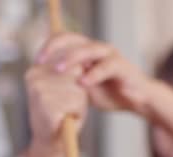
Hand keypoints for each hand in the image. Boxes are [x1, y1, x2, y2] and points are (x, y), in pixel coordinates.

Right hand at [26, 64, 87, 145]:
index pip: (69, 59)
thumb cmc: (60, 113)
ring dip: (79, 101)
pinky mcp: (48, 105)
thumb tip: (82, 63)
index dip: (75, 77)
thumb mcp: (63, 86)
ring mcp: (40, 91)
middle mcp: (34, 77)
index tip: (65, 92)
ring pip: (79, 87)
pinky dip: (79, 112)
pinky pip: (78, 102)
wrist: (49, 143)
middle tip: (65, 105)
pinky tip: (66, 119)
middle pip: (76, 70)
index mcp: (35, 69)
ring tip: (66, 111)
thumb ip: (70, 70)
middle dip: (78, 88)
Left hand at [37, 32, 153, 115]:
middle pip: (72, 39)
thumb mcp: (82, 88)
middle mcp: (97, 49)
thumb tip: (43, 82)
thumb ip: (67, 81)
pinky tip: (83, 83)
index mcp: (86, 51)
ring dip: (72, 58)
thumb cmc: (109, 93)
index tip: (36, 62)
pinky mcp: (122, 67)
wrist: (136, 101)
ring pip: (89, 49)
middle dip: (54, 48)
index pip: (63, 40)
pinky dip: (93, 74)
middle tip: (41, 62)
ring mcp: (110, 56)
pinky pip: (106, 66)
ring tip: (59, 70)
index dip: (48, 47)